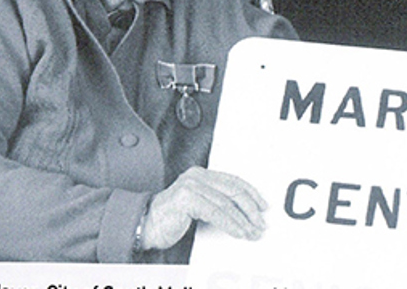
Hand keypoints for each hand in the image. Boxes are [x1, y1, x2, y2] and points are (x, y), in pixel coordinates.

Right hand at [141, 167, 266, 250]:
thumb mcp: (198, 207)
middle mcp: (197, 176)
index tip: (263, 206)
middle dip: (250, 208)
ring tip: (252, 231)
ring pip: (226, 203)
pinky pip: (215, 212)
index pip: (233, 181)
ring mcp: (191, 185)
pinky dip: (230, 224)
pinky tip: (238, 232)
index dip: (251, 193)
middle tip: (260, 222)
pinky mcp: (186, 198)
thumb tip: (244, 214)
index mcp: (202, 175)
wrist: (143, 227)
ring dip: (243, 220)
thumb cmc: (170, 220)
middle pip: (233, 190)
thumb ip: (215, 203)